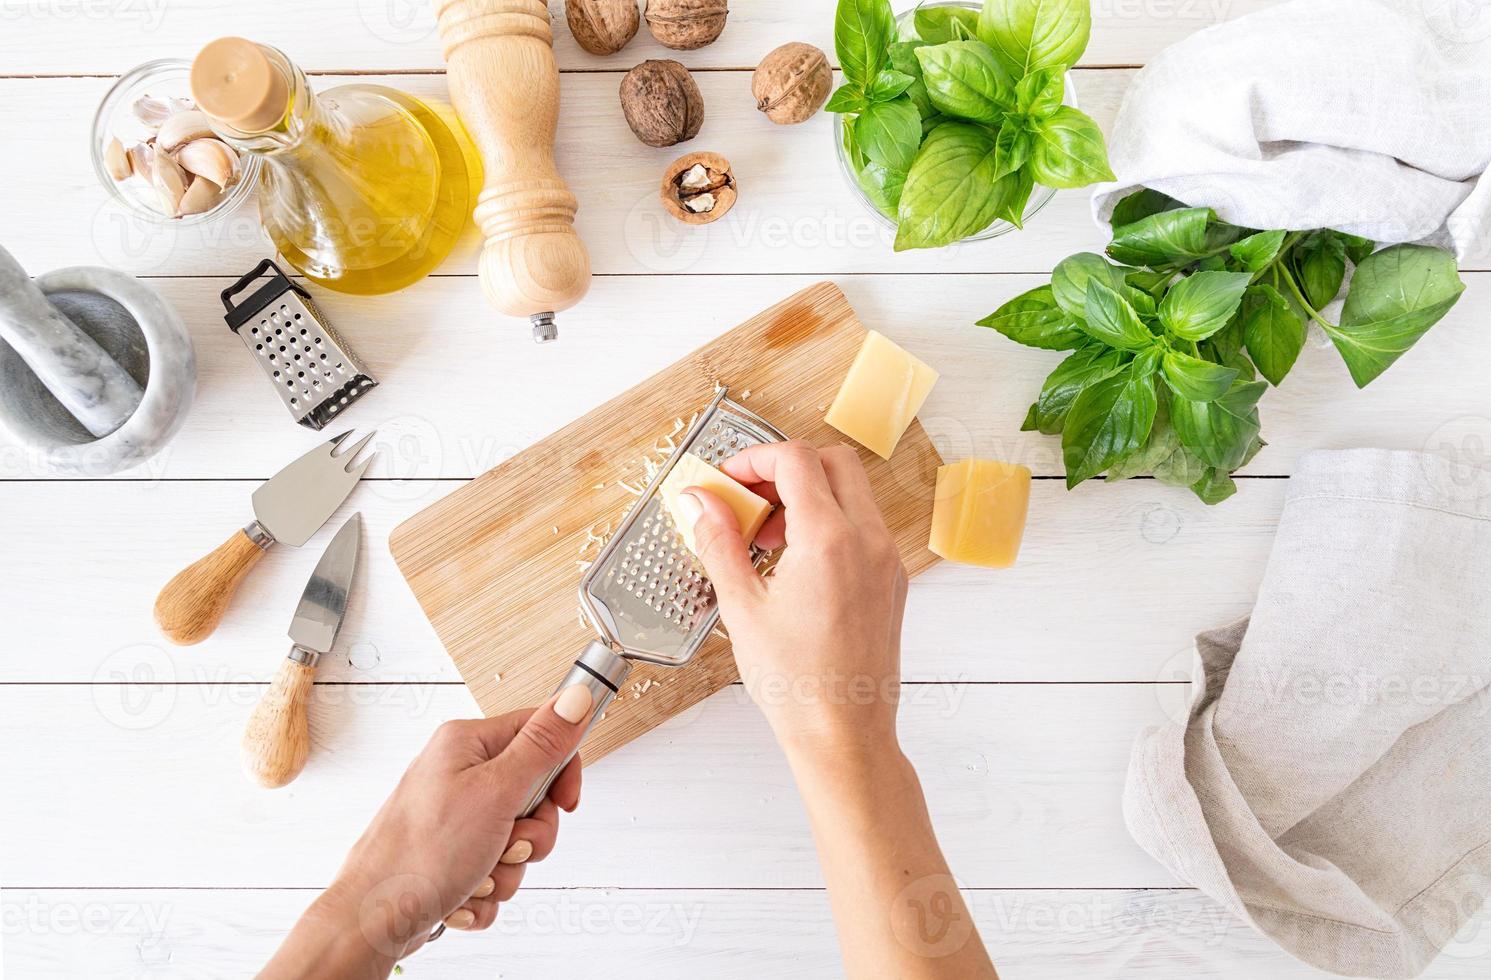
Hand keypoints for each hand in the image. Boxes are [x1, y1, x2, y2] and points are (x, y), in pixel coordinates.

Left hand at [260, 685, 594, 978]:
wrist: (371, 921)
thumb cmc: (419, 854)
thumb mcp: (496, 791)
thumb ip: (542, 746)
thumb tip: (577, 697)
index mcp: (467, 745)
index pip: (539, 733)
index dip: (560, 771)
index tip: (563, 802)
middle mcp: (459, 776)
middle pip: (534, 796)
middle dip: (529, 835)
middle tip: (507, 844)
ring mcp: (456, 819)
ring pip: (517, 841)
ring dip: (506, 869)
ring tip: (475, 873)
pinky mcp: (453, 857)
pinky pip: (495, 871)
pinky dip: (486, 890)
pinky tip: (461, 894)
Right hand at [676, 441, 906, 759]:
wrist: (845, 735)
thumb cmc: (796, 684)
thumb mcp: (742, 608)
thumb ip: (719, 543)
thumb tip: (699, 501)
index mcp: (829, 540)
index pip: (795, 460)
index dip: (754, 458)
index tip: (726, 480)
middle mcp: (869, 540)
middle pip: (833, 462)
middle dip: (785, 468)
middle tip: (747, 498)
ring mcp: (887, 559)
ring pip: (852, 492)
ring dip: (808, 495)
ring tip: (766, 537)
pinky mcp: (892, 580)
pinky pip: (864, 526)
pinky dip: (830, 522)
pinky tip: (794, 562)